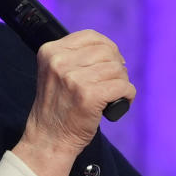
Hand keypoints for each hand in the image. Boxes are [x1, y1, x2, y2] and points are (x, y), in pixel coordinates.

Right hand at [12, 30, 134, 175]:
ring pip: (117, 69)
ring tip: (112, 95)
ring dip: (121, 82)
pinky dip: (127, 95)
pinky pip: (123, 87)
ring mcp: (73, 79)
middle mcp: (59, 62)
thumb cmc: (57, 107)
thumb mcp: (55, 72)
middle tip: (112, 83)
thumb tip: (112, 51)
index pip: (90, 36)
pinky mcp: (89, 96)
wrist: (48, 138)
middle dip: (116, 67)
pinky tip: (118, 103)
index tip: (110, 62)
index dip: (107, 48)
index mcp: (50, 51)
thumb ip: (75, 57)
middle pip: (107, 52)